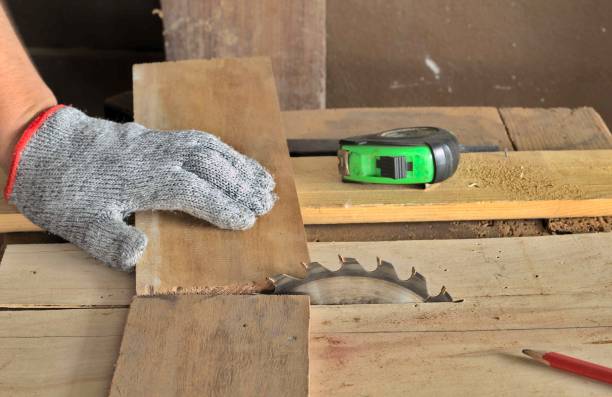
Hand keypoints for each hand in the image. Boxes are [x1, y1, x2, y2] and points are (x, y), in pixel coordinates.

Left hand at [4, 106, 276, 270]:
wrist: (41, 144)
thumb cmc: (61, 189)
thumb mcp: (77, 223)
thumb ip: (110, 241)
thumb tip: (141, 253)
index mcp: (147, 178)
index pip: (196, 192)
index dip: (224, 207)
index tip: (247, 222)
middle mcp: (159, 155)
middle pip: (211, 165)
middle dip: (242, 184)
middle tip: (268, 202)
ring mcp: (157, 141)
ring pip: (209, 147)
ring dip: (239, 164)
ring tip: (264, 180)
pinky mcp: (153, 135)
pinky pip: (197, 138)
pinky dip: (222, 149)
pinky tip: (231, 159)